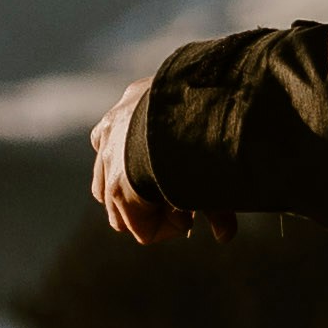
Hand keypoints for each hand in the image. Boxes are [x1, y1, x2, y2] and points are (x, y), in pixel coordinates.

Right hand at [91, 84, 203, 247]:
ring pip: (102, 183)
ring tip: (160, 182)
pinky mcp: (116, 112)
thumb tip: (225, 236)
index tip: (190, 215)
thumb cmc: (205, 145)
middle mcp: (109, 164)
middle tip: (181, 202)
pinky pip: (103, 142)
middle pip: (120, 213)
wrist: (196, 90)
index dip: (169, 227)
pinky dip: (117, 153)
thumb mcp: (212, 184)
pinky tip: (142, 150)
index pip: (142, 230)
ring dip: (129, 188)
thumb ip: (217, 211)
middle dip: (150, 212)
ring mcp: (109, 136)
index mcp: (124, 190)